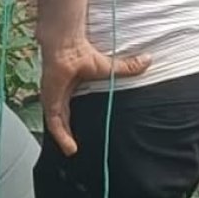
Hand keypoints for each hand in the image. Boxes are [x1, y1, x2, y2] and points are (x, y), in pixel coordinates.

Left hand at [39, 36, 149, 155]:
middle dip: (64, 135)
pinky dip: (60, 134)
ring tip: (72, 152)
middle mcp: (56, 95)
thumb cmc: (81, 53)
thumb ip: (126, 67)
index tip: (75, 136)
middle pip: (60, 120)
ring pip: (55, 124)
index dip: (69, 123)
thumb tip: (148, 60)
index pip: (66, 111)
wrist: (66, 46)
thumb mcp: (107, 67)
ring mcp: (51, 98)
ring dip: (62, 138)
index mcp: (66, 89)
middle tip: (72, 150)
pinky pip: (53, 122)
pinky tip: (68, 147)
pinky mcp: (50, 99)